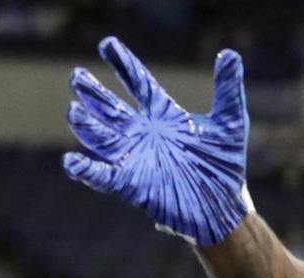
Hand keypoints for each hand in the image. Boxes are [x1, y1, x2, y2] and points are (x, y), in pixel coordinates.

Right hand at [63, 36, 250, 246]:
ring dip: (86, 125)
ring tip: (74, 111)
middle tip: (78, 77)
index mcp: (163, 115)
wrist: (224, 206)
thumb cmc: (226, 165)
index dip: (123, 64)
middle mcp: (142, 133)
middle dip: (93, 93)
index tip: (108, 45)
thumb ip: (227, 90)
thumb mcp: (231, 124)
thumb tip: (231, 55)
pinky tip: (72, 162)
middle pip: (110, 107)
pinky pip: (102, 176)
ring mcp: (134, 157)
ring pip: (100, 137)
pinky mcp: (131, 184)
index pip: (138, 83)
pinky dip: (86, 170)